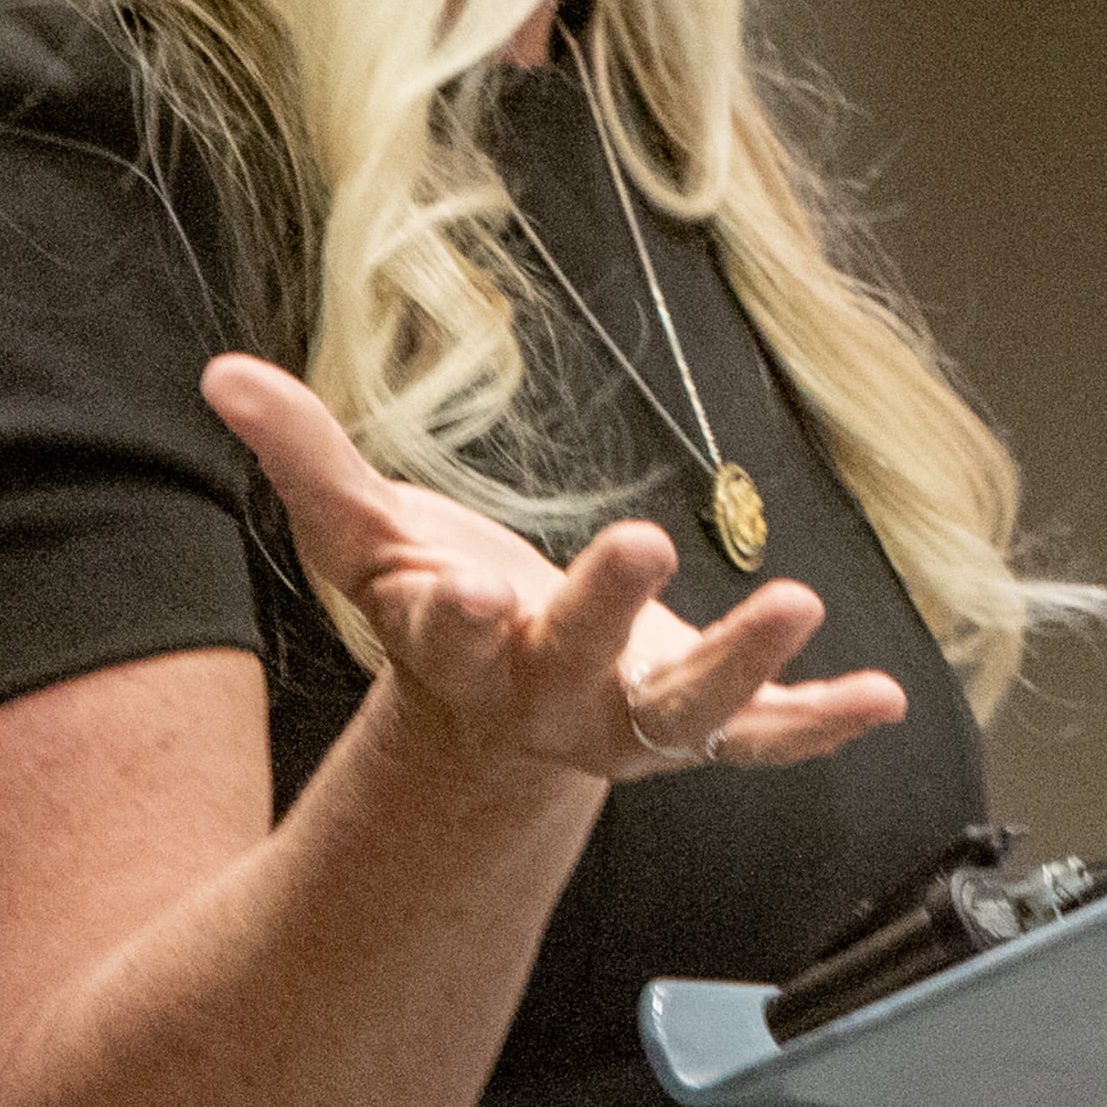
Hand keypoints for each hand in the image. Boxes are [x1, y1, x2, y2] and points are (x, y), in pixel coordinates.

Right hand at [199, 354, 906, 782]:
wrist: (497, 731)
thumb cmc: (438, 612)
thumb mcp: (367, 538)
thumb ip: (305, 458)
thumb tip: (222, 371)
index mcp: (462, 650)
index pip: (450, 633)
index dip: (452, 614)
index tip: (458, 587)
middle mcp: (550, 697)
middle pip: (576, 660)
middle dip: (606, 609)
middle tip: (639, 545)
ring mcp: (634, 721)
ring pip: (690, 709)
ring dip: (744, 663)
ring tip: (798, 605)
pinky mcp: (703, 728)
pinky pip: (769, 736)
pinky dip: (822, 721)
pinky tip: (884, 696)